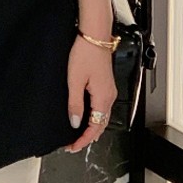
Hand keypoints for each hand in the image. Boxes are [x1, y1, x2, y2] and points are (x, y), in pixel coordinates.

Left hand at [64, 35, 116, 152]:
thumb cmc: (85, 53)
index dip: (83, 140)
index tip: (73, 147)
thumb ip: (75, 104)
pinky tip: (86, 117)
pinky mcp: (106, 84)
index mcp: (103, 98)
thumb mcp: (74, 81)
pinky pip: (102, 107)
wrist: (94, 35)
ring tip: (79, 135)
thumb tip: (75, 123)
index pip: (95, 127)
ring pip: (103, 117)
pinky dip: (95, 117)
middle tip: (74, 144)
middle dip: (88, 137)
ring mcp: (109, 90)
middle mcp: (109, 96)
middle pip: (101, 125)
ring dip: (92, 128)